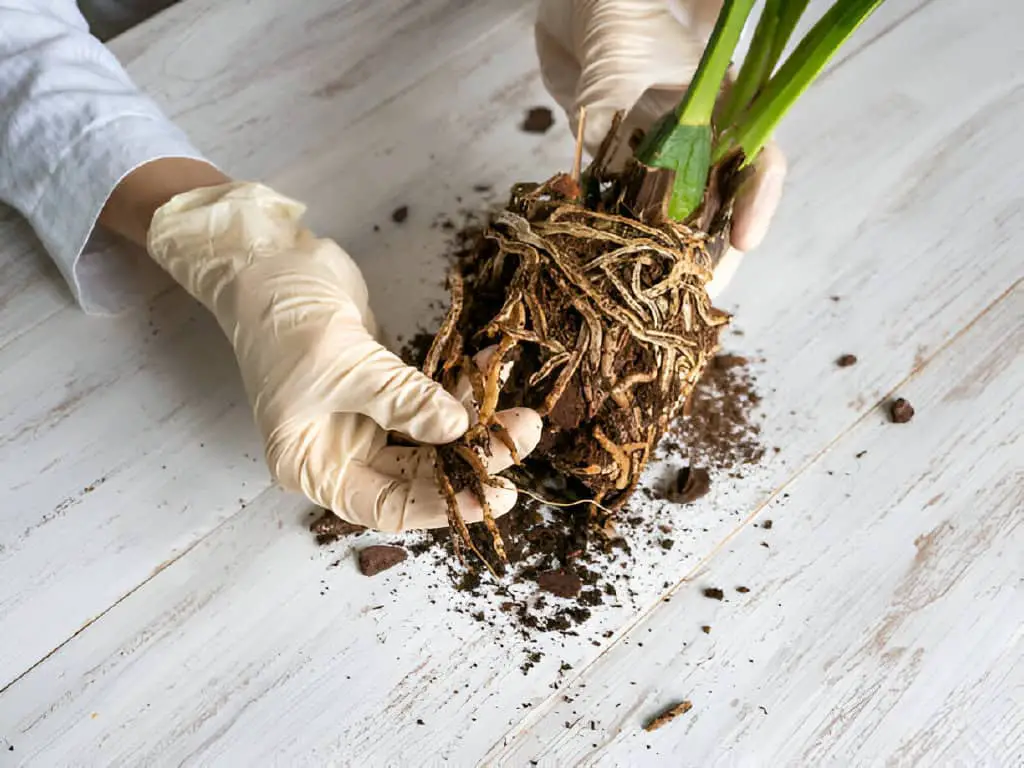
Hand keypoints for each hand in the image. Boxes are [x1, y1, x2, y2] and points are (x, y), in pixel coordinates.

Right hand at [146, 181, 541, 531]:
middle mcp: (339, 452)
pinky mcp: (383, 387)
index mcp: (313, 466)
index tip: (495, 494)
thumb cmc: (284, 320)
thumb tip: (457, 429)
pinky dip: (459, 386)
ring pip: (430, 437)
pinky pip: (429, 398)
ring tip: (521, 409)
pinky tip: (491, 368)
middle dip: (471, 459)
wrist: (269, 261)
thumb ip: (401, 399)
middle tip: (522, 437)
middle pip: (417, 474)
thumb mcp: (344, 364)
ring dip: (473, 422)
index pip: (387, 507)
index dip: (443, 506)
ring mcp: (363, 419)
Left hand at [534, 0, 786, 290]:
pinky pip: (625, 214)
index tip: (745, 241)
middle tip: (696, 296)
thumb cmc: (615, 20)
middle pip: (717, 206)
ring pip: (673, 220)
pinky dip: (618, 241)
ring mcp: (660, 156)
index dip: (756, 203)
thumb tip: (603, 181)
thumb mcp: (619, 71)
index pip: (758, 161)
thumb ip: (615, 123)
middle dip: (708, 255)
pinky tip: (611, 271)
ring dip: (664, 259)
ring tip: (658, 299)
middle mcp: (697, 139)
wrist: (574, 8)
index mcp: (722, 109)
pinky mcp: (620, 169)